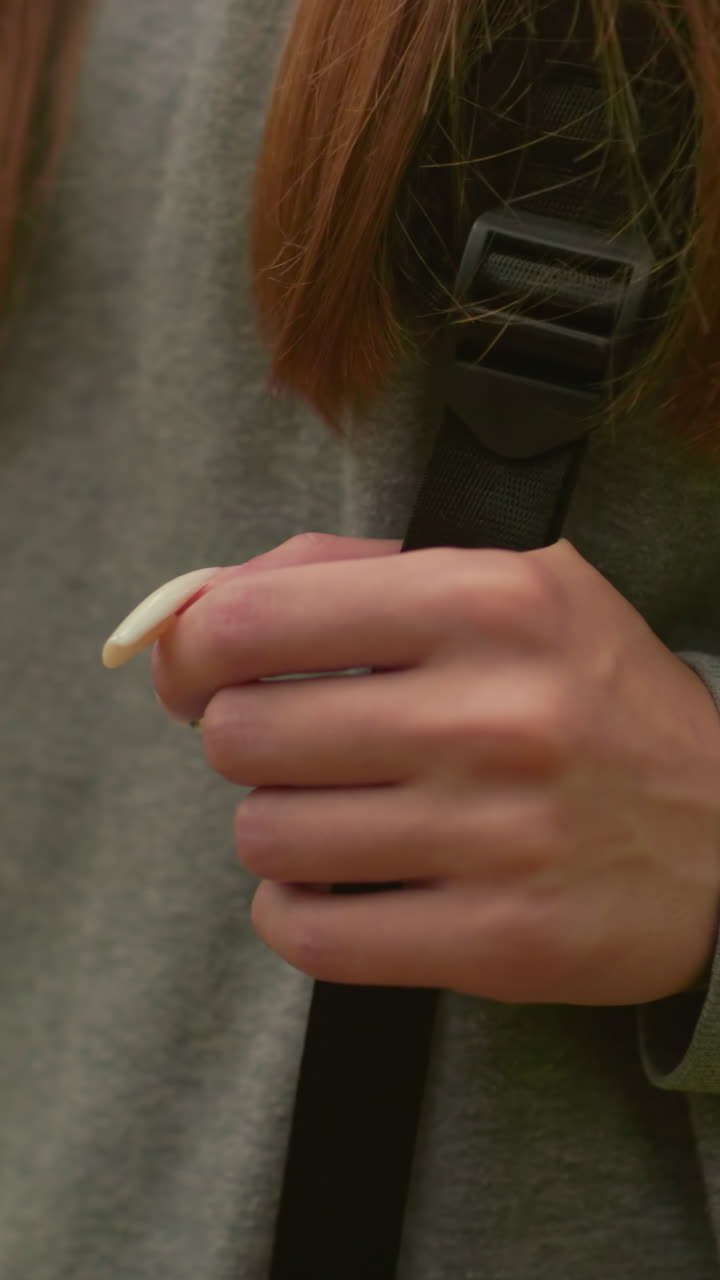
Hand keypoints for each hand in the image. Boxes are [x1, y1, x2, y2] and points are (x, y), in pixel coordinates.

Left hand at [152, 532, 719, 1004]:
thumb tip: (194, 608)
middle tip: (292, 745)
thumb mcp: (506, 582)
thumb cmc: (592, 697)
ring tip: (334, 813)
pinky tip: (337, 885)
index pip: (251, 619)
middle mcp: (493, 711)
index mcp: (487, 597)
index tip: (196, 675)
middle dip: (246, 740)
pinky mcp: (500, 940)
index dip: (190, 649)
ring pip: (266, 835)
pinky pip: (310, 935)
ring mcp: (499, 834)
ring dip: (278, 826)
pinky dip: (297, 910)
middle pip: (242, 735)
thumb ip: (344, 569)